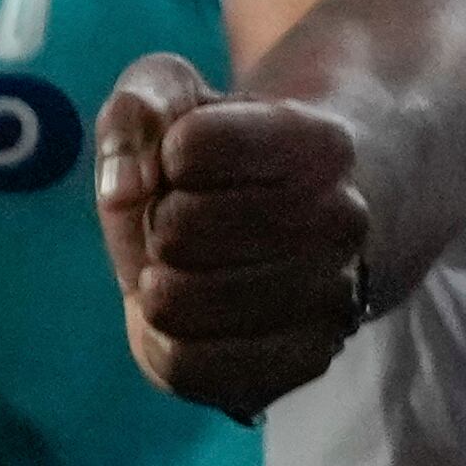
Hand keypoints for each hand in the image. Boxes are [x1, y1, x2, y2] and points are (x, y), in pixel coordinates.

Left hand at [94, 52, 373, 421]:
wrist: (335, 210)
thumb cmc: (241, 152)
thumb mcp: (189, 98)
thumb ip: (139, 108)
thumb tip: (121, 188)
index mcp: (323, 143)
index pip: (189, 148)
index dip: (167, 152)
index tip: (196, 160)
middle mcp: (344, 221)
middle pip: (175, 230)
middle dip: (158, 222)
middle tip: (188, 221)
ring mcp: (333, 296)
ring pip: (175, 306)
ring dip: (156, 284)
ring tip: (189, 268)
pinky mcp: (307, 358)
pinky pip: (187, 368)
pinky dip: (163, 342)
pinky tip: (191, 318)